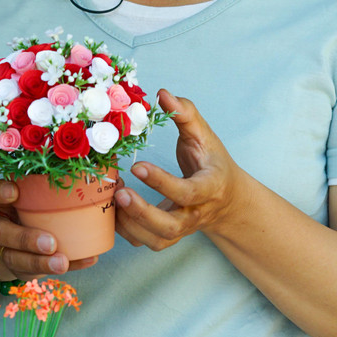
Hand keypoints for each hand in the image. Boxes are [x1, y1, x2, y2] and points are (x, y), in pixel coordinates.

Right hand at [0, 178, 98, 276]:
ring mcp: (4, 250)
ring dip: (40, 262)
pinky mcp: (20, 268)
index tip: (14, 191)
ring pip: (15, 258)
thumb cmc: (24, 205)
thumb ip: (41, 181)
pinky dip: (68, 264)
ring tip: (62, 262)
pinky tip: (87, 259)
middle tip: (50, 243)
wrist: (6, 242)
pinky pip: (39, 270)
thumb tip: (82, 170)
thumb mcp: (25, 190)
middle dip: (24, 238)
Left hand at [114, 89, 249, 250]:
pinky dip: (125, 230)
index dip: (162, 181)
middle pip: (171, 226)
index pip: (188, 191)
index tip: (137, 166)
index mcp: (210, 186)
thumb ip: (185, 114)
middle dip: (143, 213)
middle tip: (119, 193)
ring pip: (156, 239)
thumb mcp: (204, 136)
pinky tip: (109, 208)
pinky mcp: (168, 236)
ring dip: (130, 223)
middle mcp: (196, 213)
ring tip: (111, 197)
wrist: (227, 198)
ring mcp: (182, 228)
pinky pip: (145, 242)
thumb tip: (162, 94)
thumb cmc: (211, 162)